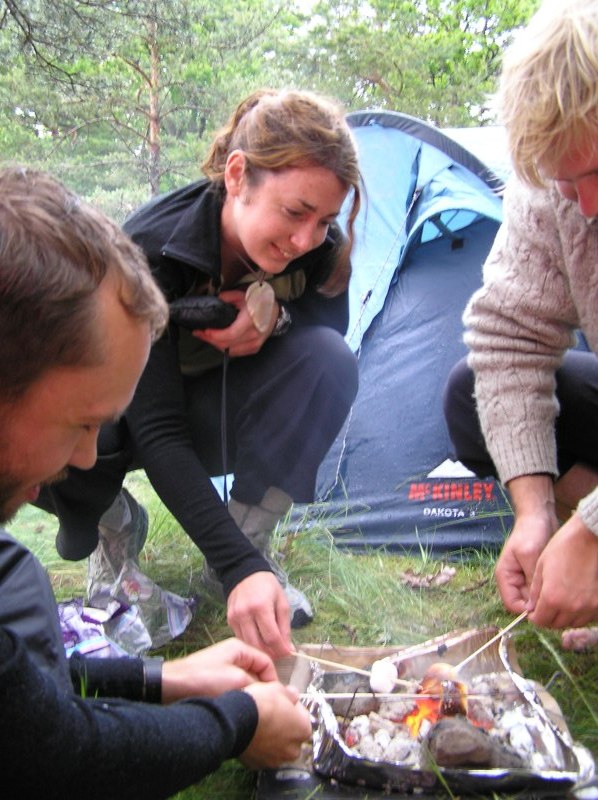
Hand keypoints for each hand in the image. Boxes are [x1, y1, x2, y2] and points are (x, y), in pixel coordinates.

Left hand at [161, 637, 278, 702]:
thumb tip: (276, 693)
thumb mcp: (237, 681)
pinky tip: (236, 710)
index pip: (267, 662)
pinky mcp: (214, 681)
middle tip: (264, 707)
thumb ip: (259, 686)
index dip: (273, 681)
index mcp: (240, 648)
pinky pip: (234, 690)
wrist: (169, 688)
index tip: (276, 699)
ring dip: (248, 696)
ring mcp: (223, 668)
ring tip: (249, 710)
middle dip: (261, 689)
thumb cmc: (205, 680)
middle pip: (257, 673)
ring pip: (245, 683)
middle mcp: (232, 655)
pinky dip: (237, 699)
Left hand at [192, 289, 277, 356]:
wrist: (275, 312)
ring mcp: (255, 343)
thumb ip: (226, 297)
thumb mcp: (242, 295)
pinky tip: (218, 342)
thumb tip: (214, 300)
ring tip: (206, 337)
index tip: (203, 330)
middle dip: (210, 340)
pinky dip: (225, 348)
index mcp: (250, 321)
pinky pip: (236, 352)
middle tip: (199, 333)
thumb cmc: (258, 302)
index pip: (230, 334)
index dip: (214, 335)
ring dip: (216, 345)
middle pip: (227, 344)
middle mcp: (254, 335)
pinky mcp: (254, 348)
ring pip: (230, 350)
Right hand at [226, 571, 291, 659]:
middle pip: (258, 645)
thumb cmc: (267, 586)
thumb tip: (289, 649)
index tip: (289, 653)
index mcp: (261, 607)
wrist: (245, 573)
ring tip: (271, 648)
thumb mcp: (282, 602)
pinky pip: (241, 638)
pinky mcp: (229, 620)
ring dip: (260, 651)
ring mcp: (235, 618)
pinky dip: (251, 643)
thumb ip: (285, 627)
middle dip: (271, 654)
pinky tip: (259, 639)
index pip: (271, 637)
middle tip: (280, 653)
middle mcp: (245, 613)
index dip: (281, 649)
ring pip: (248, 644)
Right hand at [240, 682, 312, 768]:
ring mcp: (276, 760)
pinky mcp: (259, 765)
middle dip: (284, 726)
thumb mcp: (278, 688)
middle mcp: (293, 749)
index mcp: (303, 729)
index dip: (291, 707)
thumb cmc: (259, 705)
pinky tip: (252, 734)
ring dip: (272, 738)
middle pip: (291, 735)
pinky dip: (259, 747)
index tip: (283, 702)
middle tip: (271, 713)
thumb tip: (293, 695)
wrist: (235, 721)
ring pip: (277, 747)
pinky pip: (263, 754)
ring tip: (259, 724)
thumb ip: (290, 694)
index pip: (302, 716)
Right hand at [495, 475, 556, 611]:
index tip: (544, 606)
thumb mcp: (529, 555)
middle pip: (524, 604)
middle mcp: (513, 581)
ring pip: (534, 600)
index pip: (512, 604)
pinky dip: (548, 591)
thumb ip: (529, 579)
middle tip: (554, 599)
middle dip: (537, 605)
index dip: (527, 610)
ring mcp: (524, 579)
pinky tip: (558, 586)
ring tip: (557, 591)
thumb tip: (534, 605)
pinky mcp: (534, 576)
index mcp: (505, 576)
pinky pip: (541, 591)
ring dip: (544, 598)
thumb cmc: (530, 533)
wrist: (538, 518)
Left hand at [528, 512, 597, 627]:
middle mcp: (571, 607)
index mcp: (552, 598)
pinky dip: (578, 613)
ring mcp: (588, 607)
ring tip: (560, 603)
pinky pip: (586, 617)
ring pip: (572, 623)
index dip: (534, 616)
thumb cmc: (562, 548)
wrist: (588, 538)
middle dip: (548, 617)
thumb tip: (531, 608)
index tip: (533, 611)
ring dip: (563, 617)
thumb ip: (535, 591)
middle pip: (556, 624)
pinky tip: (574, 601)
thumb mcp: (540, 567)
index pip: (540, 621)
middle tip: (545, 607)